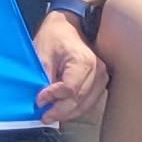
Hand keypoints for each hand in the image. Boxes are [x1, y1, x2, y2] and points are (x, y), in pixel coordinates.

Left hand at [31, 10, 106, 125]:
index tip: (39, 101)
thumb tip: (41, 100)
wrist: (69, 24)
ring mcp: (102, 77)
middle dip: (60, 111)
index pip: (70, 89)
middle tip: (44, 117)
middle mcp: (97, 71)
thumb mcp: (42, 53)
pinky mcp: (101, 81)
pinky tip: (63, 110)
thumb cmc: (55, 35)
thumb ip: (43, 77)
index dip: (53, 98)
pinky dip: (76, 107)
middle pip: (79, 100)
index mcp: (83, 61)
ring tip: (52, 116)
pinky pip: (89, 100)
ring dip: (68, 112)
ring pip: (86, 104)